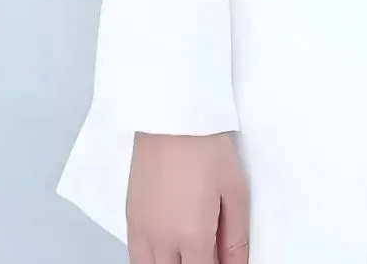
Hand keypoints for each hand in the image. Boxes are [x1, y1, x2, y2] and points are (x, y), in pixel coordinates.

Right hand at [126, 131, 249, 263]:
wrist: (171, 117)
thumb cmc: (206, 147)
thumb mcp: (235, 190)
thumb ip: (236, 238)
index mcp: (192, 236)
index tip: (224, 260)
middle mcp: (162, 241)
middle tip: (210, 251)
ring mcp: (142, 232)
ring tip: (189, 250)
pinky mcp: (130, 220)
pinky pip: (136, 257)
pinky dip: (152, 260)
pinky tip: (167, 250)